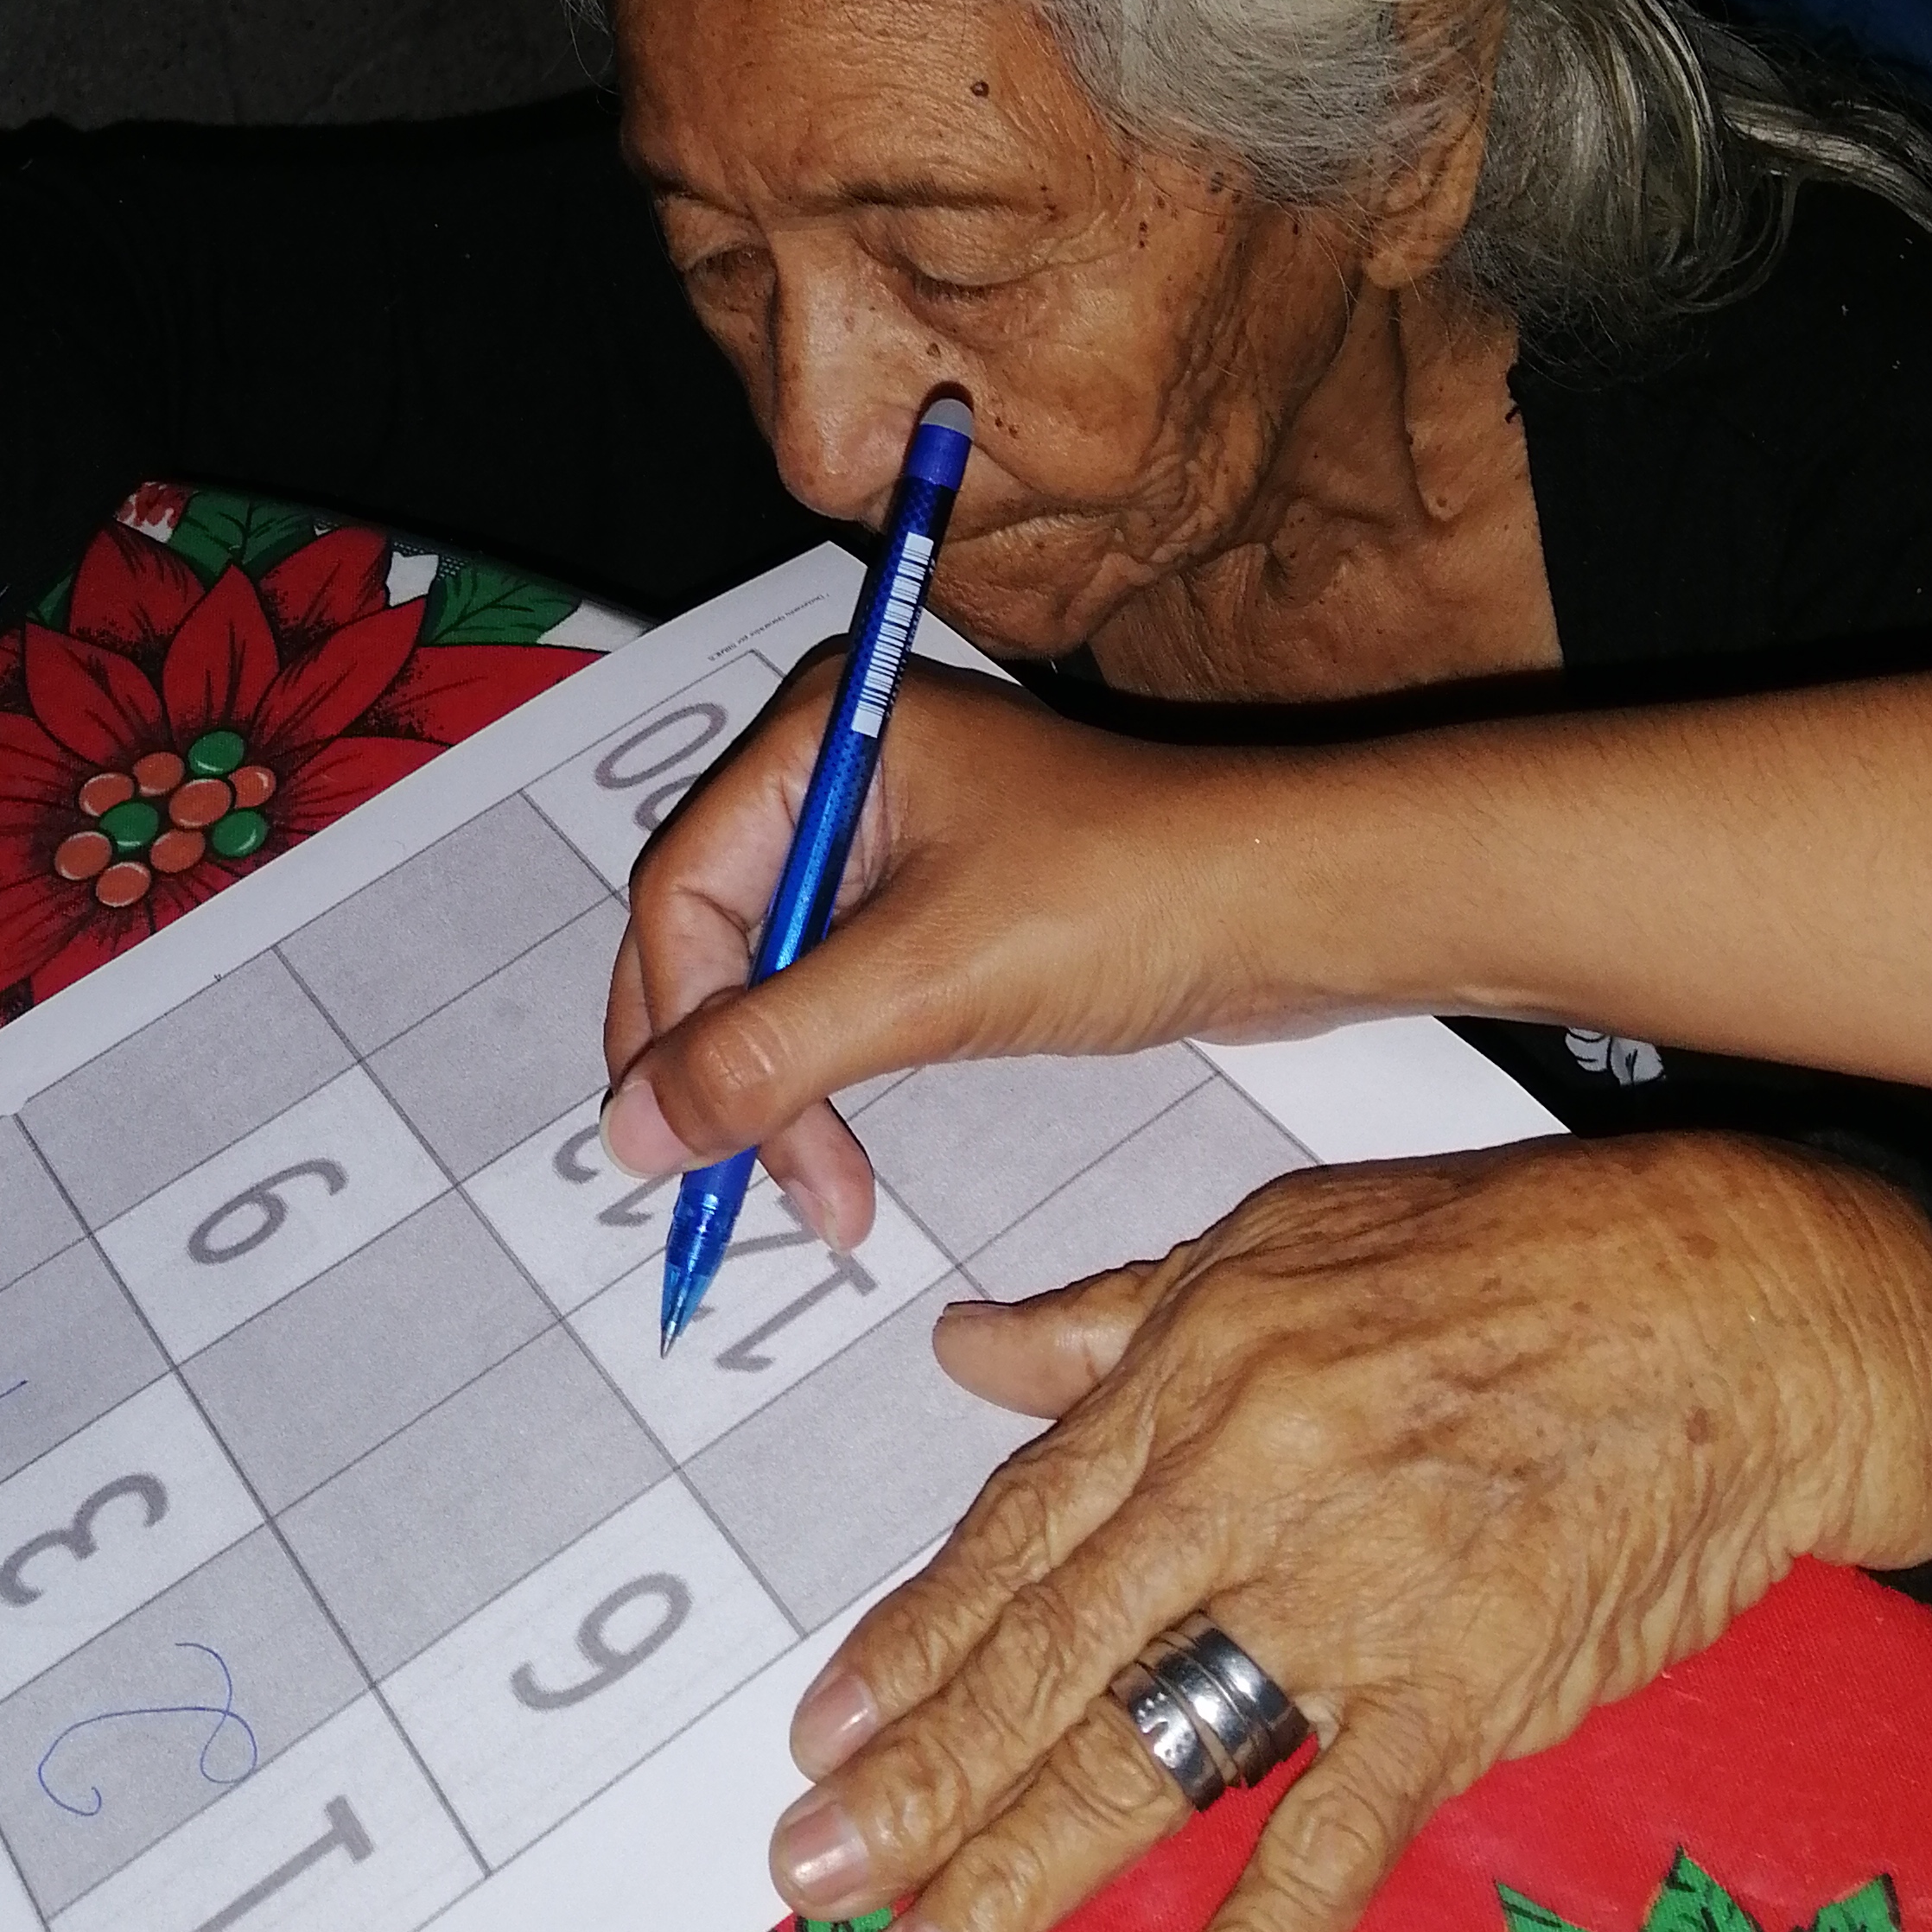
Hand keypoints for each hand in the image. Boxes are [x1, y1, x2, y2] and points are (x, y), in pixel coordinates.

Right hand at [600, 658, 1283, 1243]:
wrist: (1298, 909)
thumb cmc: (1134, 900)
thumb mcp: (929, 982)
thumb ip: (768, 1054)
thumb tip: (632, 1133)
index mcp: (827, 732)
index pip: (686, 888)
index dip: (668, 1027)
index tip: (673, 1150)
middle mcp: (844, 765)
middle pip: (717, 934)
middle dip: (727, 1071)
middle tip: (740, 1191)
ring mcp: (894, 831)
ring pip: (775, 977)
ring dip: (781, 1090)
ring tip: (825, 1199)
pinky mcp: (941, 896)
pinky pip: (839, 992)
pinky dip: (831, 1075)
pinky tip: (841, 1157)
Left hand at [757, 1136, 1931, 1931]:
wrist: (1732, 1311)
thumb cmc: (1513, 1254)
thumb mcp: (1280, 1239)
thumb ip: (1111, 1318)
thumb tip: (968, 1348)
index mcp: (1192, 1370)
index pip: (1020, 1534)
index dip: (914, 1644)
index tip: (824, 1738)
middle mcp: (1243, 1483)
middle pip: (1049, 1658)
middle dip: (920, 1785)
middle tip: (813, 1887)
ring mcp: (1348, 1596)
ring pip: (1150, 1753)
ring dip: (1022, 1877)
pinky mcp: (1462, 1691)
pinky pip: (1338, 1837)